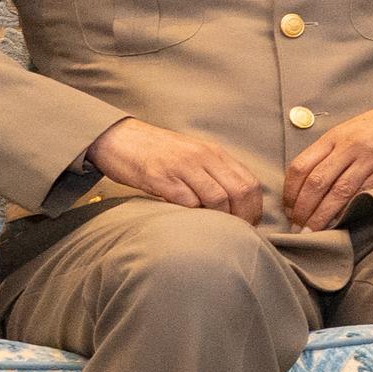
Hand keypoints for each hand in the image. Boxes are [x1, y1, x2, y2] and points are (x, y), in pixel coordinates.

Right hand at [86, 114, 263, 219]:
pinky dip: (193, 216)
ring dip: (220, 219)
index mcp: (214, 152)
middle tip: (236, 233)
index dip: (254, 208)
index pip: (249, 182)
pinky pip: (187, 201)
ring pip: (217, 198)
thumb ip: (213, 173)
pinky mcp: (160, 177)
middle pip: (239, 191)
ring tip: (215, 231)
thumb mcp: (192, 156)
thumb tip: (235, 203)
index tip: (249, 224)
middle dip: (243, 217)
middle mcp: (203, 157)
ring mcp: (182, 166)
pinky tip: (190, 222)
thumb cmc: (156, 152)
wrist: (117, 138)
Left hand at [282, 91, 372, 231]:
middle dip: (302, 209)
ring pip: (338, 192)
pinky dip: (348, 211)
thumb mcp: (350, 129)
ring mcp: (370, 159)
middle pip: (316, 182)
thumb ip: (330, 151)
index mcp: (335, 135)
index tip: (287, 209)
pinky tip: (339, 222)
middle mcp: (350, 146)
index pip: (301, 166)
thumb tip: (308, 183)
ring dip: (321, 216)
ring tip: (312, 231)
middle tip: (297, 226)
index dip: (289, 192)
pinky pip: (364, 195)